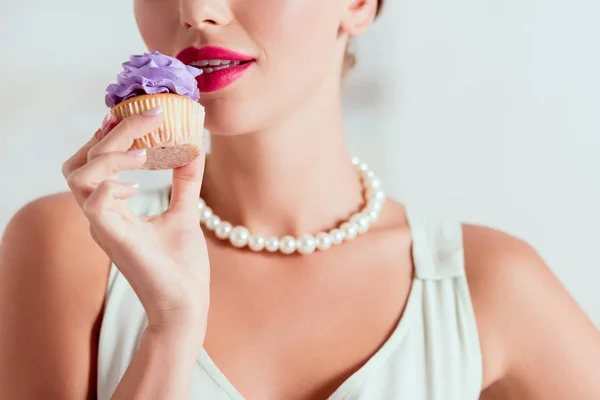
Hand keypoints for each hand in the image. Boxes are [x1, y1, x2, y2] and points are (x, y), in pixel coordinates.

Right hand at [62, 107, 209, 332]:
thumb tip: (194, 148)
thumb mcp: (184, 213)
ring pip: (79, 175)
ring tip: (147, 152)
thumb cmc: (181, 266)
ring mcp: (104, 226)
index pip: (93, 162)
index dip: (110, 136)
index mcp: (113, 208)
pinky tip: (139, 184)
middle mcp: (101, 215)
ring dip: (111, 154)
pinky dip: (111, 183)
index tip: (141, 116)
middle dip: (113, 134)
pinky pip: (94, 201)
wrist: (186, 304)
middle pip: (82, 161)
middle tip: (150, 118)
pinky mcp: (114, 238)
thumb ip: (184, 182)